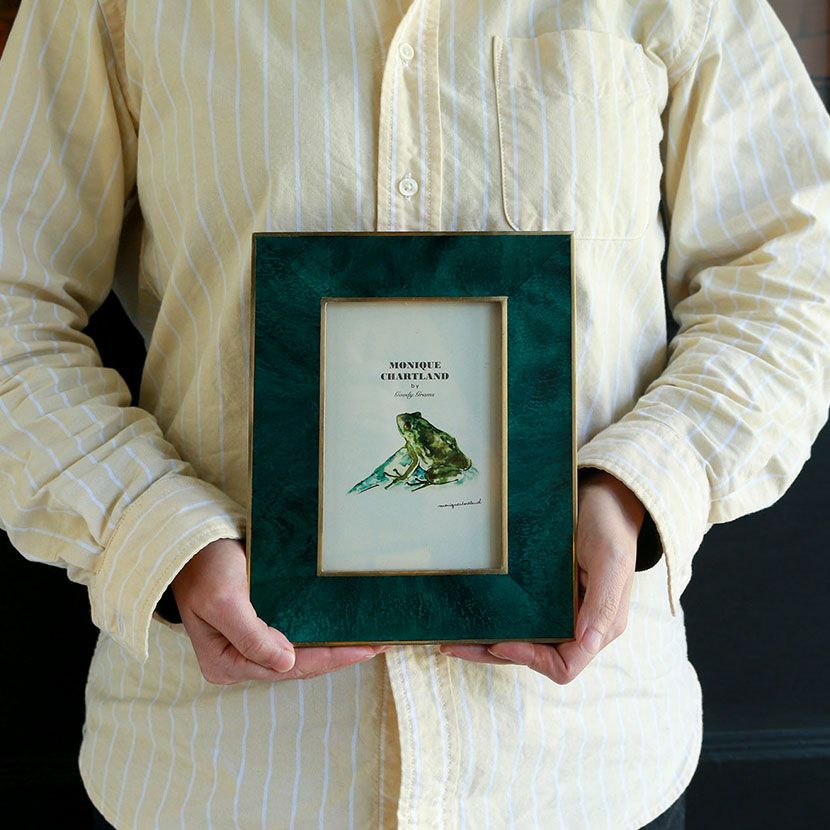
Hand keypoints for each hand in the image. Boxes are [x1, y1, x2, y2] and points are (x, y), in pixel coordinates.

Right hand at [170, 538, 389, 683]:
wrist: (191, 544)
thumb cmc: (203, 569)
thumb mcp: (223, 601)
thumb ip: (252, 636)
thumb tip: (287, 663)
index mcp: (228, 663)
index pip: (289, 667)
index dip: (329, 658)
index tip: (364, 649)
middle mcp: (242, 660)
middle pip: (300, 664)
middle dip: (340, 655)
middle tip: (381, 644)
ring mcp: (252, 643)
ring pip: (303, 651)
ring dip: (336, 646)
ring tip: (374, 640)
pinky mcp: (262, 625)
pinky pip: (299, 634)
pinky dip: (323, 631)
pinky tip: (347, 628)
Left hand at [437, 469, 644, 683]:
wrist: (601, 498)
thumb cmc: (609, 527)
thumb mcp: (611, 560)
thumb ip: (603, 603)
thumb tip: (588, 644)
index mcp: (598, 627)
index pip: (564, 665)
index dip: (530, 659)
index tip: (499, 642)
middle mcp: (577, 625)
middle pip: (533, 657)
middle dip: (493, 653)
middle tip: (453, 645)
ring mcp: (558, 611)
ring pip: (520, 640)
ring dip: (486, 643)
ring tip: (450, 640)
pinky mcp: (542, 594)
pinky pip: (517, 615)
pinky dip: (493, 619)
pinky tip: (467, 614)